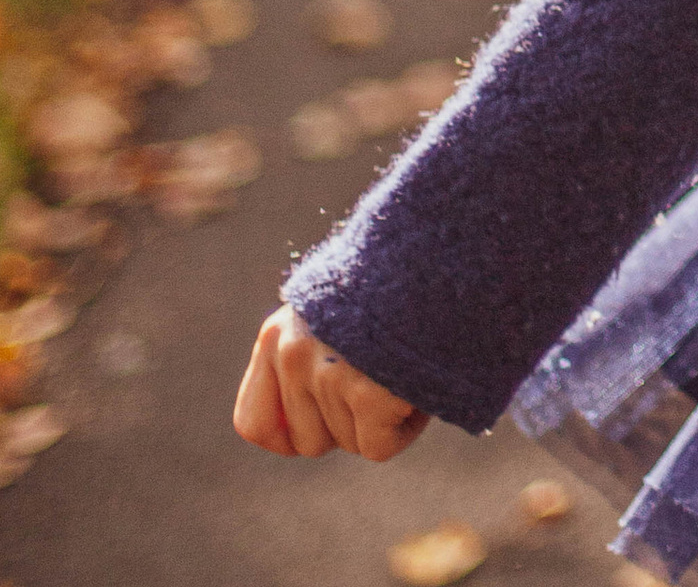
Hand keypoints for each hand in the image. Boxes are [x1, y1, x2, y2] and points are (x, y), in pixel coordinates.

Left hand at [233, 303, 429, 459]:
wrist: (442, 250)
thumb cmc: (398, 286)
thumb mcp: (337, 315)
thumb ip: (311, 361)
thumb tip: (297, 438)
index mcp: (277, 334)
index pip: (255, 425)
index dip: (294, 434)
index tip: (330, 417)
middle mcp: (293, 353)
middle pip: (310, 442)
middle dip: (351, 422)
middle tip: (386, 378)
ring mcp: (328, 373)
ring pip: (349, 443)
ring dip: (383, 419)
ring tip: (407, 368)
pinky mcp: (366, 391)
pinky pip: (378, 447)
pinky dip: (406, 429)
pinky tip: (423, 388)